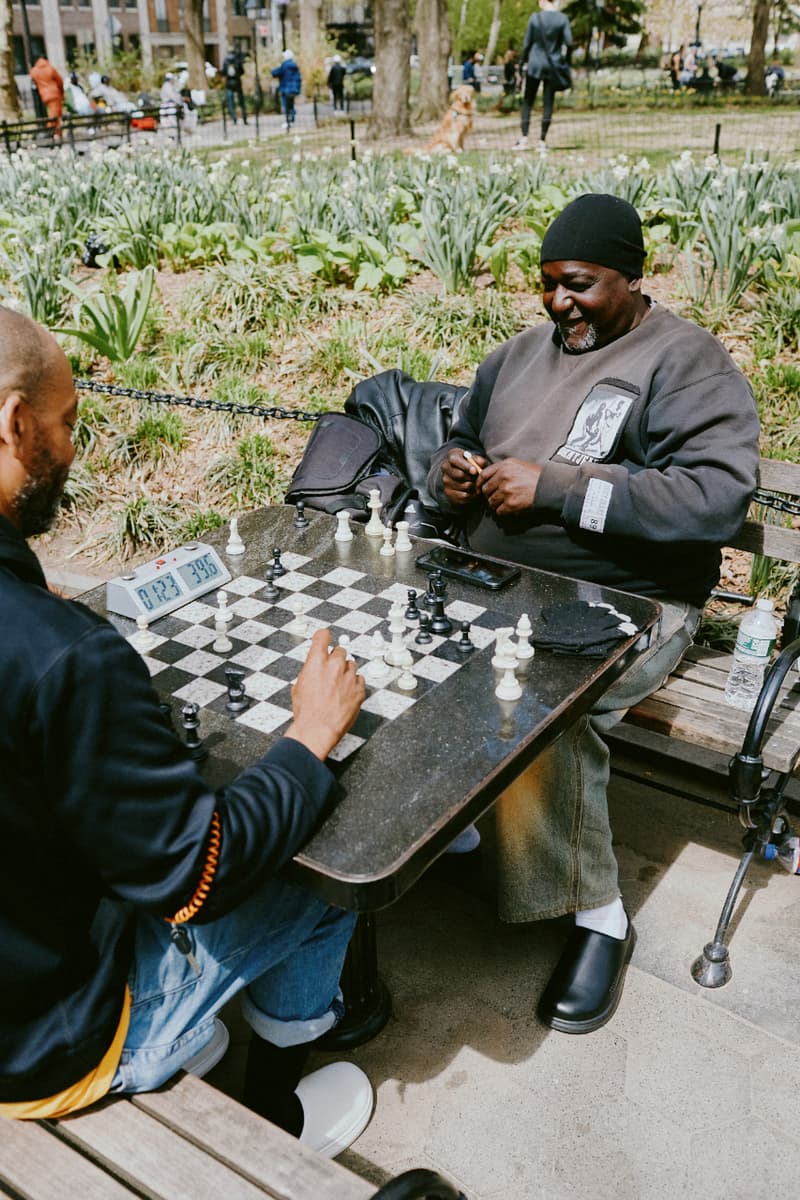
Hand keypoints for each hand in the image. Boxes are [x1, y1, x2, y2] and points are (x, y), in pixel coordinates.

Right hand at [286, 629, 364, 760]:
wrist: (318, 729)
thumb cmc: (307, 712)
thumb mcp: (299, 686)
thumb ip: (309, 671)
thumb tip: (313, 668)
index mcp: (316, 661)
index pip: (323, 636)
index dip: (323, 637)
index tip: (324, 638)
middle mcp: (334, 665)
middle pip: (340, 650)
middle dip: (335, 659)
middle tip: (331, 671)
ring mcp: (348, 676)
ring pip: (351, 665)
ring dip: (345, 672)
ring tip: (338, 686)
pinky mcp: (359, 689)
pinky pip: (359, 680)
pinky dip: (354, 684)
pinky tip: (345, 694)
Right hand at [441, 447, 489, 506]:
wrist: (464, 475)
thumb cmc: (471, 465)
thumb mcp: (476, 459)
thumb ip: (480, 460)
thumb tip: (480, 464)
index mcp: (452, 456)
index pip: (455, 461)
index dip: (466, 466)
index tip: (475, 471)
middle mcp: (445, 468)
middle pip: (460, 475)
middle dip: (472, 477)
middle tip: (478, 478)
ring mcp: (446, 480)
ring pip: (464, 486)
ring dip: (474, 487)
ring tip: (477, 484)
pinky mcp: (448, 492)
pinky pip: (464, 496)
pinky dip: (472, 495)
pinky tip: (474, 491)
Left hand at [480, 458, 541, 515]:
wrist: (549, 486)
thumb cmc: (535, 476)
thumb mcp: (518, 465)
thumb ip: (502, 469)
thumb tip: (488, 477)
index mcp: (504, 466)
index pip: (483, 475)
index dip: (479, 484)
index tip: (480, 489)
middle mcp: (503, 477)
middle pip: (486, 490)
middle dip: (489, 495)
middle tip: (496, 498)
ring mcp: (506, 491)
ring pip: (491, 502)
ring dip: (496, 505)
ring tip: (505, 503)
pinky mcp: (510, 503)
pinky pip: (499, 511)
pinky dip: (503, 512)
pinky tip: (510, 509)